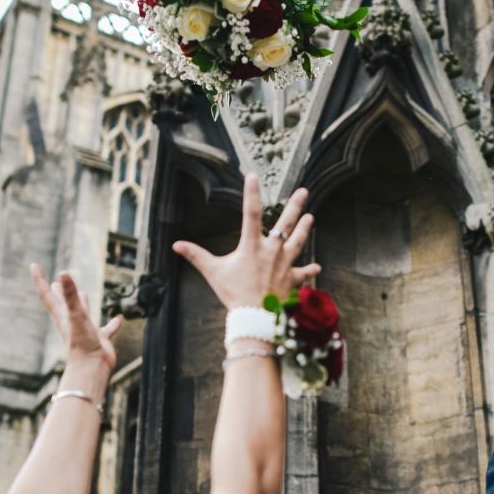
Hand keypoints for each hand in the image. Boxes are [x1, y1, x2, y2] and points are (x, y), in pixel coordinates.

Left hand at [31, 265, 121, 372]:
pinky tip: (118, 319)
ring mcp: (85, 331)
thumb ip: (70, 295)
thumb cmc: (81, 344)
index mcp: (62, 315)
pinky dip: (112, 324)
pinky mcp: (99, 340)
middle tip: (53, 281)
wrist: (92, 369)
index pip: (47, 294)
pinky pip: (106, 329)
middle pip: (62, 303)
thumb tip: (62, 273)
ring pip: (83, 314)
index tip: (33, 265)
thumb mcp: (76, 315)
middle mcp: (71, 322)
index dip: (39, 279)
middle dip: (58, 292)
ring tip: (83, 293)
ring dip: (82, 303)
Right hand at [172, 173, 319, 310]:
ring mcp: (284, 265)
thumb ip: (196, 256)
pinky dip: (309, 269)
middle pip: (285, 223)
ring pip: (298, 242)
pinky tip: (317, 265)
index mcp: (252, 246)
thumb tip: (176, 245)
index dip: (251, 193)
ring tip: (310, 217)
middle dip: (294, 206)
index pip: (250, 213)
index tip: (253, 176)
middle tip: (303, 191)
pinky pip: (303, 272)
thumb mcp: (213, 272)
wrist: (256, 317)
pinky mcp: (291, 279)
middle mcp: (271, 251)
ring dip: (304, 229)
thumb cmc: (234, 293)